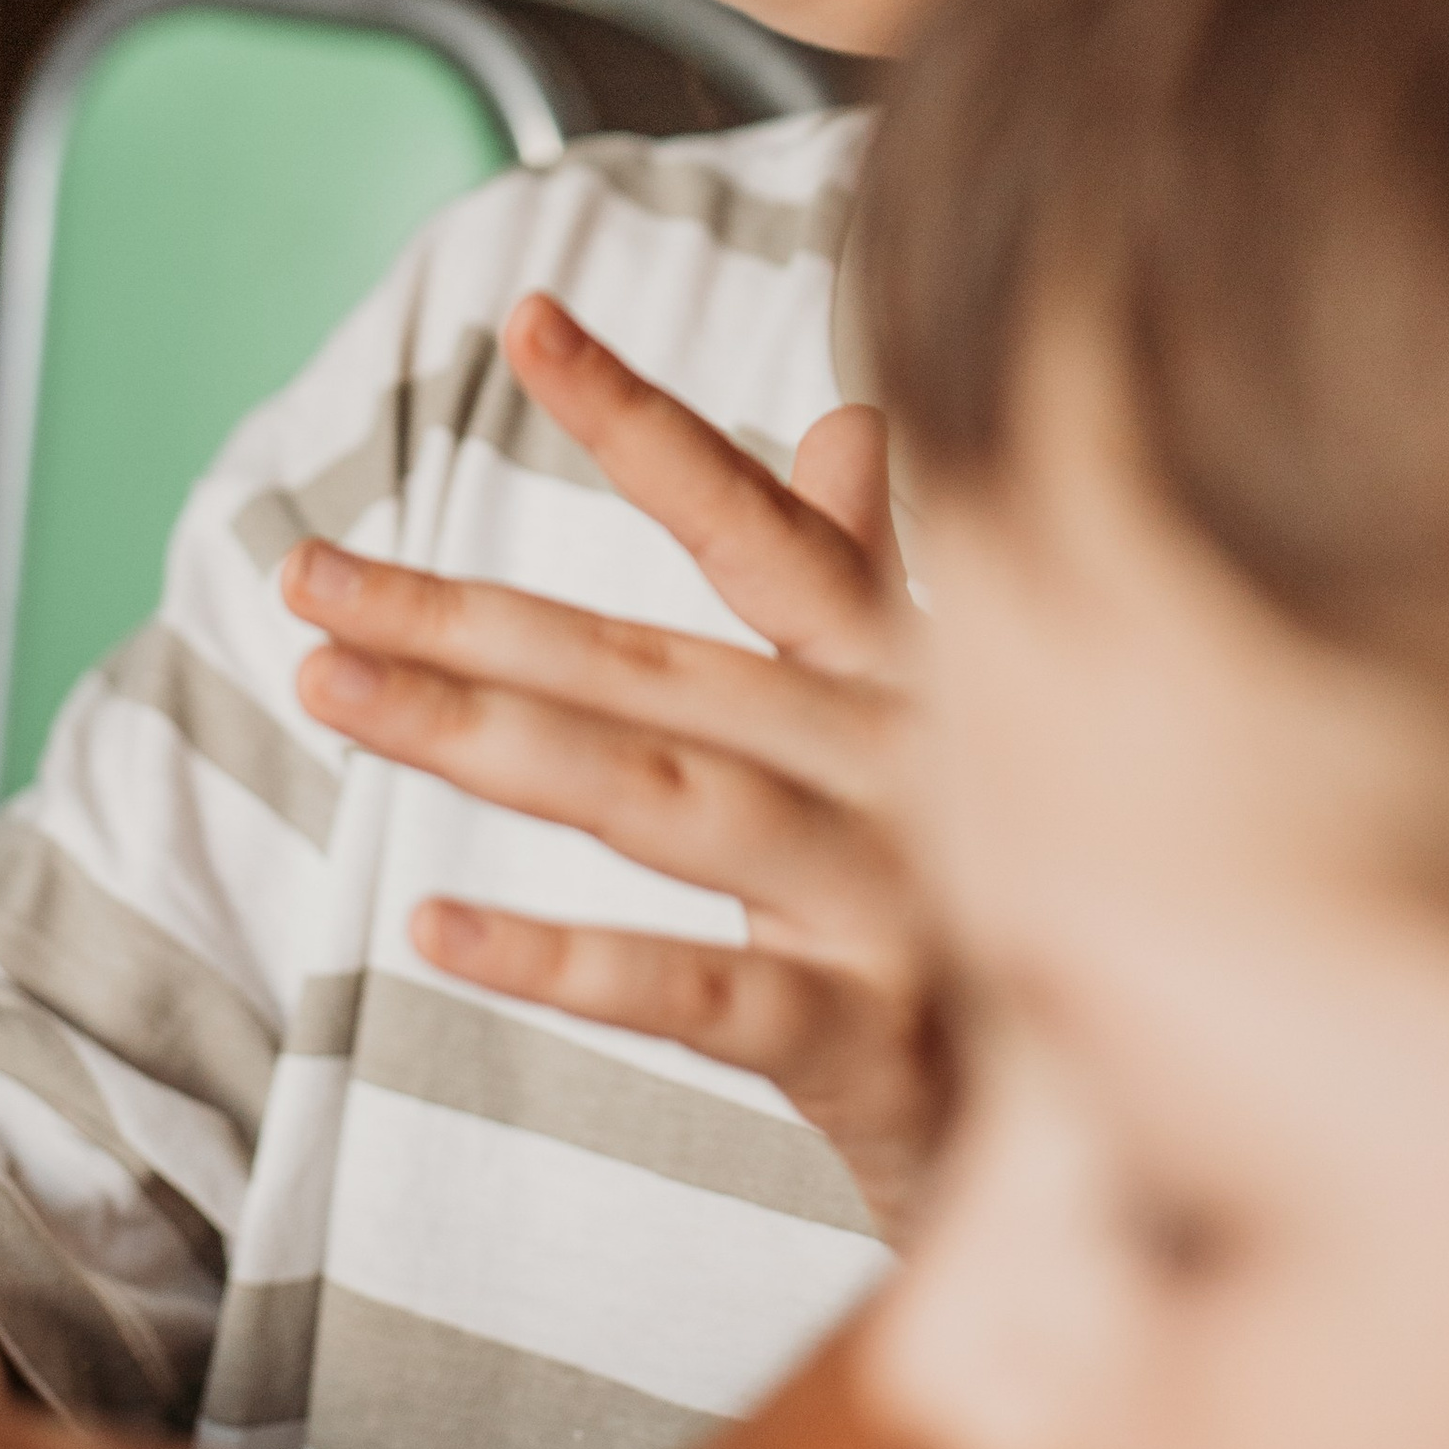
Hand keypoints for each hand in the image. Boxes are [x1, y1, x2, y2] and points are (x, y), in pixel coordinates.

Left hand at [284, 293, 945, 1238]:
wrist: (1144, 1132)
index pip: (753, 521)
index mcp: (905, 672)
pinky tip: (432, 929)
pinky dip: (564, 961)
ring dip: (477, 738)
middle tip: (305, 575)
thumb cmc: (1018, 900)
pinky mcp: (874, 1039)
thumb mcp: (953, 722)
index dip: (638, 418)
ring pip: (651, 795)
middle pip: (645, 663)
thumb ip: (877, 570)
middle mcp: (893, 757)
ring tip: (326, 692)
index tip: (522, 316)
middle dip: (463, 612)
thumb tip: (846, 413)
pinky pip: (698, 994)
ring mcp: (887, 896)